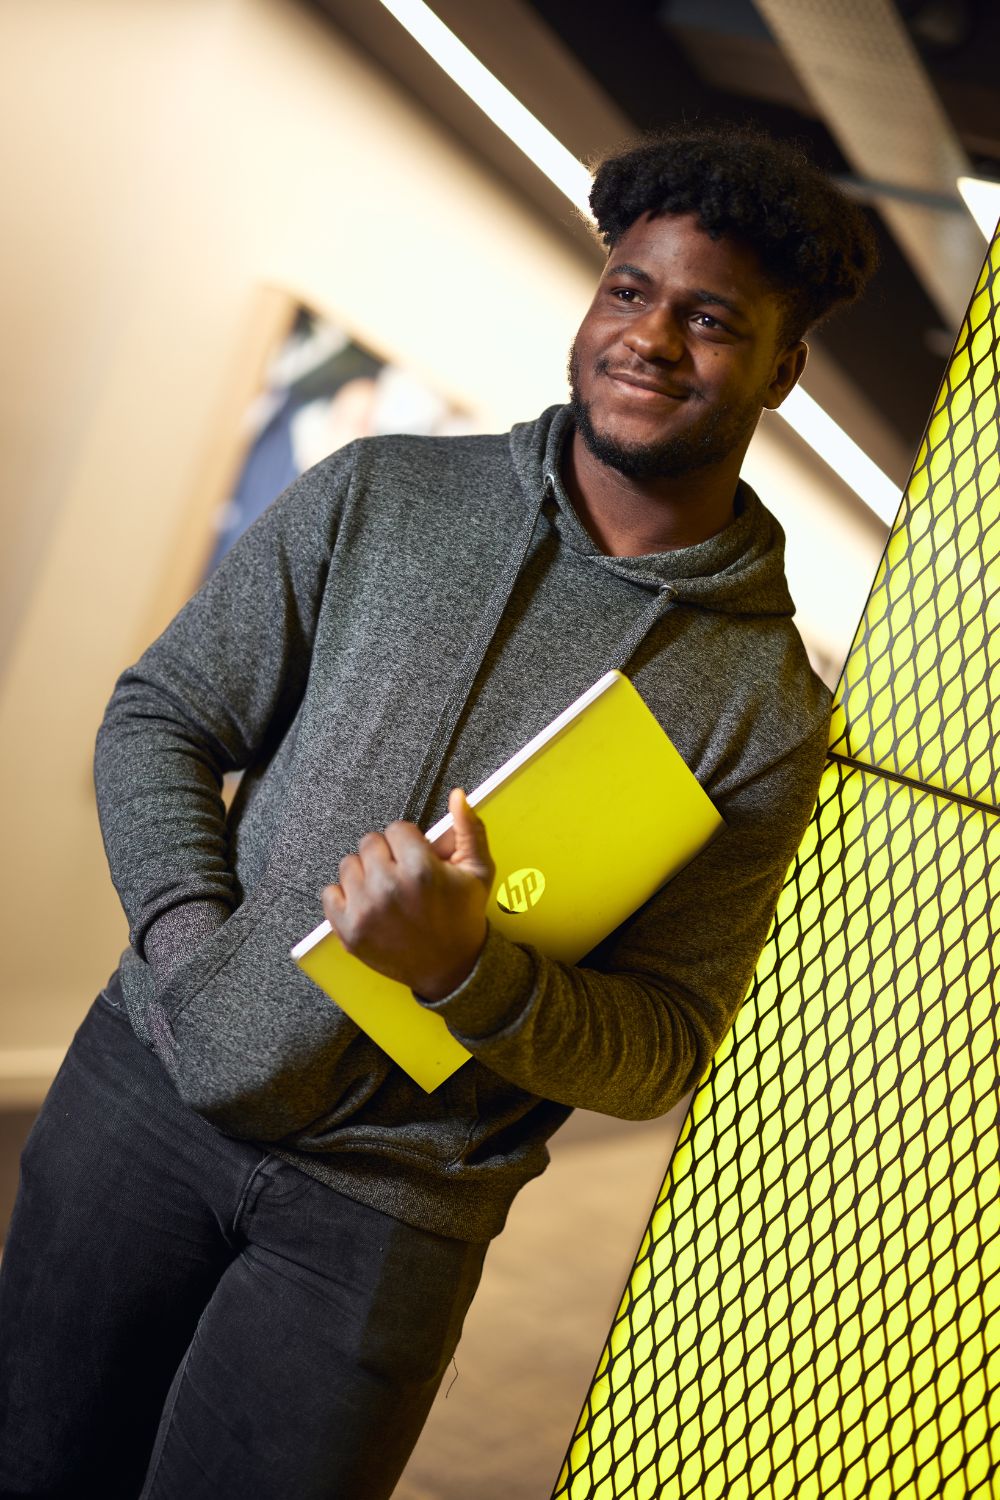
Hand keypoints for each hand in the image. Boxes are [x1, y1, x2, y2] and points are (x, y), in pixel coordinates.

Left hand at [321, 789, 494, 999]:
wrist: (450, 970)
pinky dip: (344, 897)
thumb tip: (458, 796)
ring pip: (348, 865)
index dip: (409, 842)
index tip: (417, 859)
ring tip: (386, 891)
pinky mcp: (348, 930)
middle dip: (386, 854)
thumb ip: (468, 830)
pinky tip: (367, 905)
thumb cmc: (463, 919)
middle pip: (369, 842)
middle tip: (401, 876)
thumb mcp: (477, 872)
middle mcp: (389, 887)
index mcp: (420, 869)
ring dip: (365, 874)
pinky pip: (329, 893)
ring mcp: (365, 910)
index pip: (397, 828)